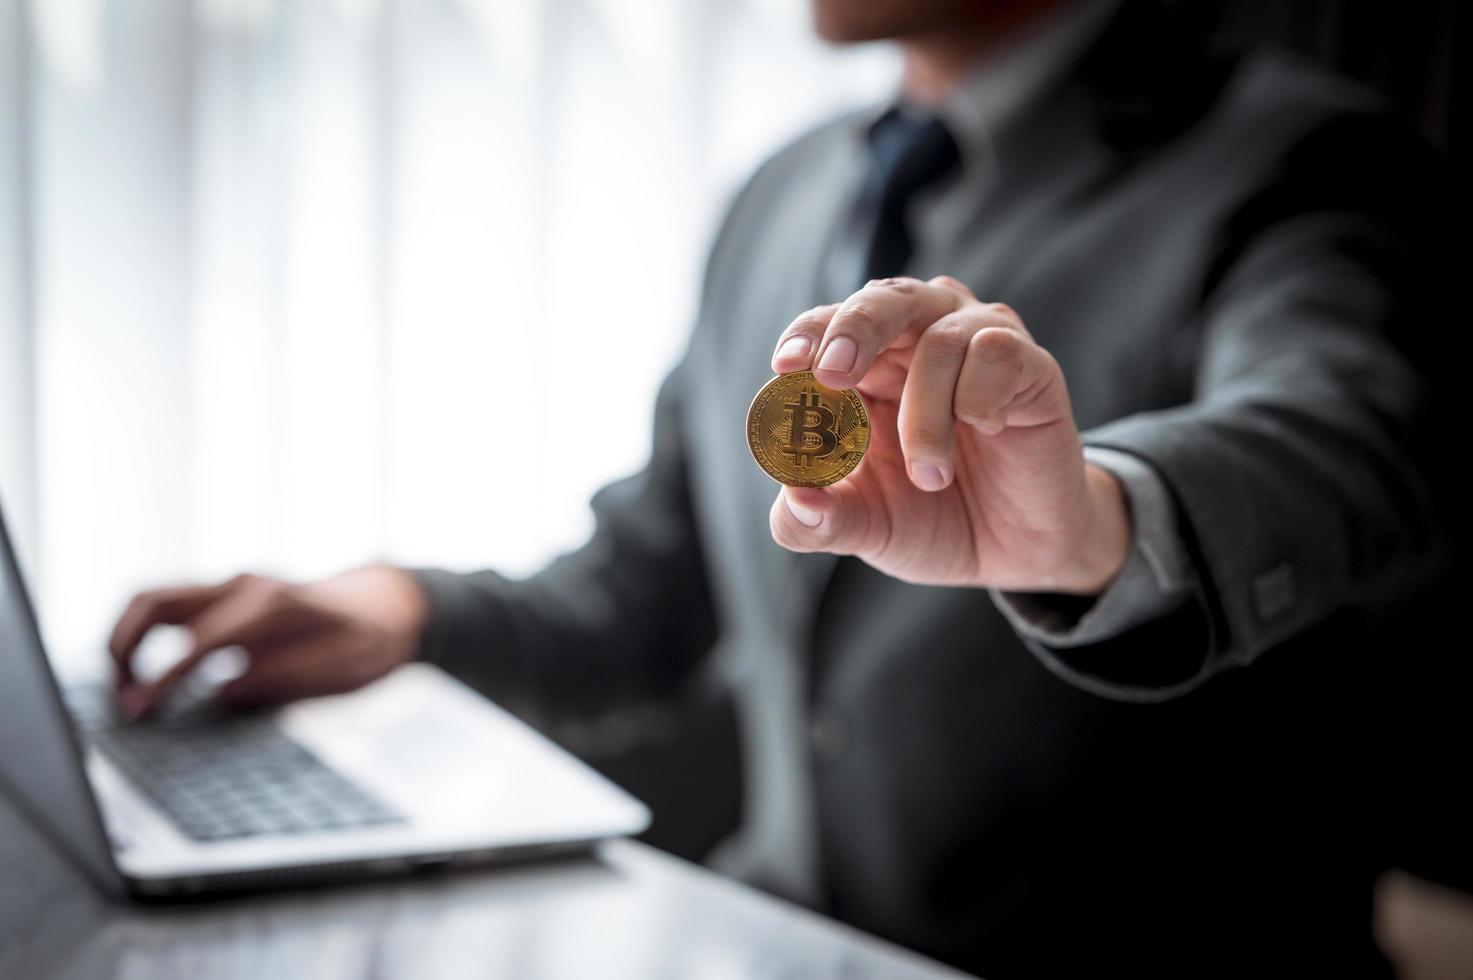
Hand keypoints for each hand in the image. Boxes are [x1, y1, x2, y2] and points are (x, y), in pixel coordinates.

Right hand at [108, 564, 429, 719]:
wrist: (386, 603)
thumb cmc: (369, 637)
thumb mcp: (345, 666)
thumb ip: (287, 676)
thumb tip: (224, 692)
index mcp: (273, 603)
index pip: (200, 639)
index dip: (166, 678)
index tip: (144, 712)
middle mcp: (244, 585)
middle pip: (155, 602)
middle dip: (124, 649)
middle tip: (125, 702)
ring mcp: (232, 587)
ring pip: (154, 600)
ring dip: (126, 641)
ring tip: (128, 692)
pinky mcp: (227, 598)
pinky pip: (171, 610)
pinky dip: (146, 639)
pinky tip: (149, 680)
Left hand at [768, 275, 1131, 593]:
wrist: (1014, 552)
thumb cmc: (931, 520)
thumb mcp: (866, 529)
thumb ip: (821, 521)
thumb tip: (794, 505)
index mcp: (867, 367)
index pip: (828, 325)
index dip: (807, 335)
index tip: (785, 366)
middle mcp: (920, 339)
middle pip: (884, 298)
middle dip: (853, 330)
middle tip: (834, 373)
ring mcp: (978, 344)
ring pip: (939, 338)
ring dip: (925, 413)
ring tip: (931, 477)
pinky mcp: (1031, 365)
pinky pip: (998, 351)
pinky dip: (980, 397)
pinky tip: (986, 431)